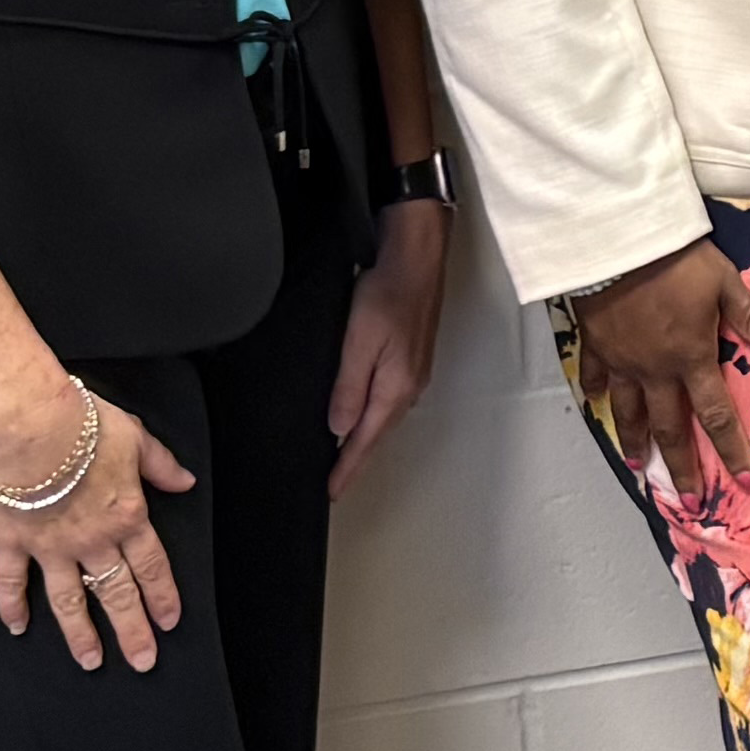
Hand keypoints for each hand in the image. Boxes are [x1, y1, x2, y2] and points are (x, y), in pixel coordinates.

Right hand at [0, 379, 199, 671]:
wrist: (29, 422)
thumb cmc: (83, 423)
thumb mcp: (136, 437)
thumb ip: (161, 465)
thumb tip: (185, 481)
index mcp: (126, 516)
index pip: (151, 567)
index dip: (162, 597)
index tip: (169, 624)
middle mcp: (92, 540)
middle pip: (117, 594)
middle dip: (132, 631)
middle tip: (141, 662)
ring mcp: (50, 546)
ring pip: (69, 599)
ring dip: (80, 633)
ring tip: (90, 662)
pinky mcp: (12, 540)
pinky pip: (12, 580)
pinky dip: (12, 605)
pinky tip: (17, 627)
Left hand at [325, 198, 448, 496]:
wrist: (417, 258)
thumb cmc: (389, 291)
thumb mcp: (358, 342)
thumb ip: (348, 388)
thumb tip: (339, 427)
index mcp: (395, 389)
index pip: (364, 442)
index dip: (346, 470)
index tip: (331, 492)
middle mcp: (409, 387)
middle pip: (378, 435)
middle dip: (356, 460)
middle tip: (336, 481)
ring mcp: (414, 374)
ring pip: (384, 417)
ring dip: (365, 438)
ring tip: (346, 456)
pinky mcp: (412, 359)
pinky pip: (390, 399)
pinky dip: (374, 414)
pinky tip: (364, 412)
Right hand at [570, 239, 749, 494]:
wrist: (615, 242)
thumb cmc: (674, 260)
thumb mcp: (723, 282)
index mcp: (690, 359)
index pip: (716, 415)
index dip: (731, 452)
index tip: (743, 483)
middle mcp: (655, 371)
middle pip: (669, 428)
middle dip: (680, 467)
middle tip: (688, 499)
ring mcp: (621, 361)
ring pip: (628, 412)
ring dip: (634, 441)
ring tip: (636, 465)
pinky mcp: (595, 344)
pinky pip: (595, 377)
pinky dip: (596, 394)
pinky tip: (596, 403)